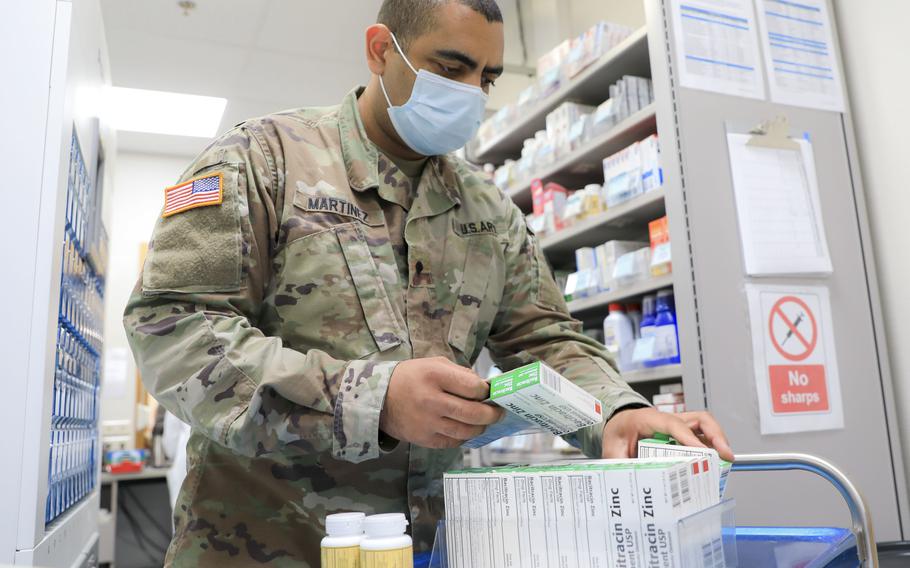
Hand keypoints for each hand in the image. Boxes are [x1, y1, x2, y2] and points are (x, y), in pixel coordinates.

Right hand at [379, 357, 504, 449]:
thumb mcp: (434, 364)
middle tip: (498, 413)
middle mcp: (431, 400)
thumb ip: (460, 373)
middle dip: (491, 414)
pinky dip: (463, 437)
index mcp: (435, 376)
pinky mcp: (424, 439)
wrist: (378, 398)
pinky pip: (452, 443)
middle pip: (473, 413)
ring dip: (480, 428)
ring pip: (465, 432)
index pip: (473, 387)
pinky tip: (464, 430)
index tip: (487, 392)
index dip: (485, 391)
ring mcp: (427, 422)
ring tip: (483, 422)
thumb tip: (485, 387)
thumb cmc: (411, 377)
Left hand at [601, 407, 733, 461]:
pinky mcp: (682, 431)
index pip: (673, 425)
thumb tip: (628, 480)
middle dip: (716, 435)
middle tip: (726, 455)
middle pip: (698, 418)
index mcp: (647, 419)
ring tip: (726, 458)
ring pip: (704, 424)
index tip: (703, 453)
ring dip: (718, 439)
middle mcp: (667, 418)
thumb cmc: (617, 433)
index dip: (690, 438)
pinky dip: (712, 445)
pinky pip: (702, 434)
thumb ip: (618, 463)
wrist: (617, 423)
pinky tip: (716, 460)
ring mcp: (677, 423)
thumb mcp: (612, 449)